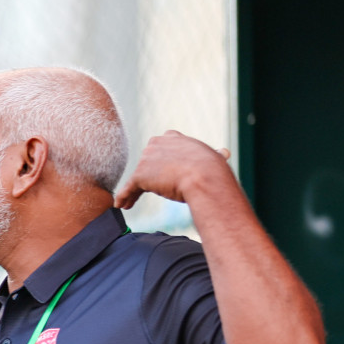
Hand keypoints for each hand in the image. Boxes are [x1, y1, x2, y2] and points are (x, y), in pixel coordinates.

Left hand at [115, 130, 233, 208]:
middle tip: (146, 190)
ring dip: (134, 191)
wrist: (203, 177)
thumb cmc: (212, 169)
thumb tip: (224, 152)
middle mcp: (156, 143)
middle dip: (146, 175)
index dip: (160, 158)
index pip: (161, 145)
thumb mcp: (213, 157)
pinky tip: (119, 205)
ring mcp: (146, 159)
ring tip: (129, 204)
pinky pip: (128, 188)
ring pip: (138, 178)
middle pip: (146, 161)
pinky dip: (124, 197)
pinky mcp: (139, 175)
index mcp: (173, 137)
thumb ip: (213, 155)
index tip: (161, 168)